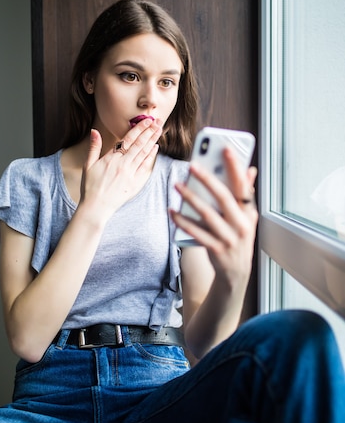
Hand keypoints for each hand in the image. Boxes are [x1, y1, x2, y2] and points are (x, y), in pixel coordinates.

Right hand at [80, 118, 162, 218]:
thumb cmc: (90, 187)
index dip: (139, 128)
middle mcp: (123, 165)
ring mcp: (130, 174)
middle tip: (158, 121)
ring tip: (159, 130)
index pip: (128, 139)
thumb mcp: (88, 165)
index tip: (147, 120)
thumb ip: (94, 147)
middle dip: (150, 131)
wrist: (96, 207)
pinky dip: (151, 157)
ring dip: (152, 141)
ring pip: (144, 154)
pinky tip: (155, 148)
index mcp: (111, 158)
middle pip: (139, 144)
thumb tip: (94, 131)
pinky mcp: (135, 184)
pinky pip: (145, 167)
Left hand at [170, 147, 257, 283]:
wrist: (236, 273)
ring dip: (191, 198)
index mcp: (249, 213)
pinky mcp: (216, 249)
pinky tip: (172, 211)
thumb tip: (250, 170)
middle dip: (208, 179)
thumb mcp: (247, 218)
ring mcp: (229, 238)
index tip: (226, 149)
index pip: (243, 186)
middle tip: (192, 165)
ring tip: (177, 185)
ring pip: (207, 214)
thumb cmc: (238, 238)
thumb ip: (246, 194)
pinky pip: (196, 232)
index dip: (236, 167)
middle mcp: (241, 225)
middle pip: (224, 198)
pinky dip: (183, 221)